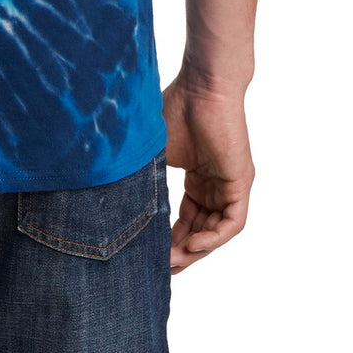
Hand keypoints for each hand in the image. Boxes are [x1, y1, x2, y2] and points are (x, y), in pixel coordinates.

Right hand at [162, 68, 254, 272]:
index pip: (186, 218)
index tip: (150, 254)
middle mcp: (215, 184)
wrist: (201, 84)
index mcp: (197, 176)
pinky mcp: (241, 182)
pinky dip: (212, 238)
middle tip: (159, 267)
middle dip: (180, 251)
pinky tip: (191, 246)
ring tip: (171, 263)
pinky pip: (231, 223)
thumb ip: (144, 176)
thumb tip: (111, 198)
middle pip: (200, 229)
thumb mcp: (154, 152)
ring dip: (195, 250)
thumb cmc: (176, 107)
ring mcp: (230, 184)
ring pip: (215, 231)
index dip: (169, 238)